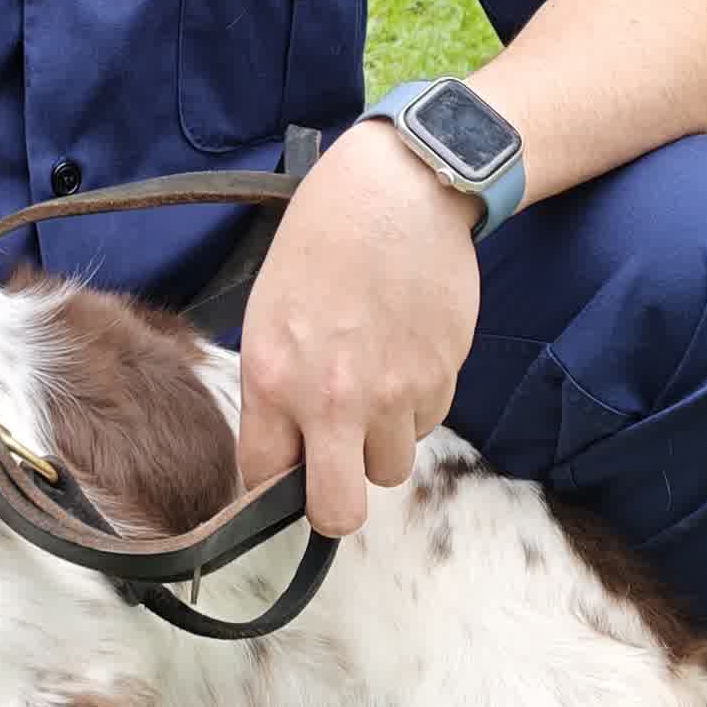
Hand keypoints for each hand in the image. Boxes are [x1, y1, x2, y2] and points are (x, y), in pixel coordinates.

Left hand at [236, 122, 485, 538]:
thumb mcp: (269, 317)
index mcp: (274, 380)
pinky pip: (426, 425)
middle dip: (335, 507)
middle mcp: (333, 398)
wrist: (394, 193)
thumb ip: (275, 393)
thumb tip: (288, 455)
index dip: (275, 483)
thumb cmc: (321, 246)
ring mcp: (393, 393)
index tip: (284, 473)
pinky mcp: (441, 378)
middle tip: (336, 474)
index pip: (265, 481)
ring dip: (380, 443)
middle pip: (338, 513)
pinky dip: (415, 407)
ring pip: (390, 469)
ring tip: (373, 386)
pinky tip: (403, 354)